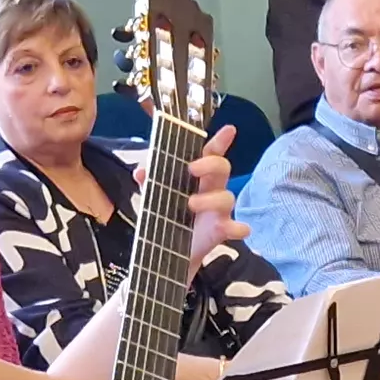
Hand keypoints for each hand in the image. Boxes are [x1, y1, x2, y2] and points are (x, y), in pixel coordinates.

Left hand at [152, 126, 247, 263]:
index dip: (219, 141)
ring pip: (227, 197)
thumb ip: (149, 182)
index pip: (210, 153)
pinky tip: (233, 228)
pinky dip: (238, 228)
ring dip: (210, 199)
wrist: (166, 249)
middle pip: (223, 167)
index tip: (229, 130)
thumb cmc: (166, 215)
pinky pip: (239, 228)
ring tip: (190, 204)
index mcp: (198, 176)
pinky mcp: (221, 231)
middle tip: (191, 168)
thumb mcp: (153, 196)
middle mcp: (211, 189)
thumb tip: (141, 172)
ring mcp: (218, 210)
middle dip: (210, 164)